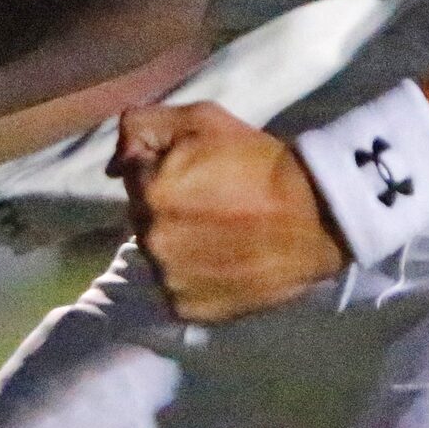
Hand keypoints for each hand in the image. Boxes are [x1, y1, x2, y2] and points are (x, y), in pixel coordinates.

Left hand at [111, 101, 347, 323]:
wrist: (316, 217)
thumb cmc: (259, 161)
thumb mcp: (200, 119)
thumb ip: (141, 127)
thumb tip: (112, 167)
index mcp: (148, 189)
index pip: (133, 175)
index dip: (163, 170)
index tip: (197, 175)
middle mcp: (150, 237)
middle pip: (143, 217)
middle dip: (169, 208)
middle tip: (213, 205)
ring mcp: (168, 277)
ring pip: (158, 253)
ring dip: (178, 244)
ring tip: (221, 236)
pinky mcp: (186, 309)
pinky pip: (174, 289)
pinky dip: (192, 278)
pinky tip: (223, 262)